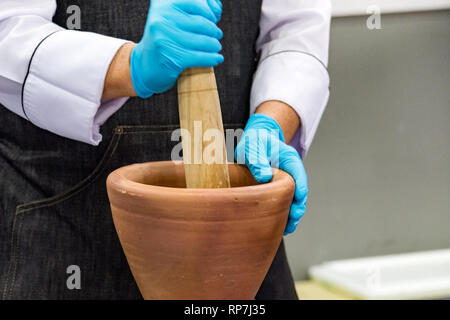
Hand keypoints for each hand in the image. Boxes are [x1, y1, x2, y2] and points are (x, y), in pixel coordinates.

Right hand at [130, 0, 223, 97]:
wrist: (146, 65)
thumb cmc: (165, 39)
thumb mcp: (172, 19)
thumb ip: (194, 10)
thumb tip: (217, 8)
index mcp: (162, 5)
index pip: (196, 3)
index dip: (209, 12)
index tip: (213, 20)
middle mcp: (161, 19)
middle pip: (201, 23)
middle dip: (214, 30)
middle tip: (217, 35)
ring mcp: (165, 39)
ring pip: (203, 41)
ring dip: (215, 45)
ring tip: (216, 46)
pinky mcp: (172, 58)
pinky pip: (200, 57)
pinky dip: (212, 58)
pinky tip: (217, 58)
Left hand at [235, 113, 307, 234]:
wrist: (252, 142)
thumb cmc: (253, 142)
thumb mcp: (253, 147)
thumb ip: (258, 160)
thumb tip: (264, 177)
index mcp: (290, 159)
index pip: (299, 176)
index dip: (300, 191)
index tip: (298, 204)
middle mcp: (291, 171)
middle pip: (299, 191)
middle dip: (297, 207)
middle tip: (292, 222)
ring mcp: (286, 181)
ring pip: (293, 199)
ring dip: (291, 214)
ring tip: (287, 229)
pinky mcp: (278, 188)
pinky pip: (284, 201)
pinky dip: (283, 212)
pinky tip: (279, 225)